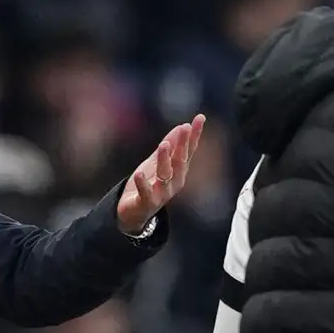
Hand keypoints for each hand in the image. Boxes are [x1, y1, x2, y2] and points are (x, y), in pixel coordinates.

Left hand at [117, 114, 204, 233]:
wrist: (133, 213)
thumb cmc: (148, 185)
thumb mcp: (157, 162)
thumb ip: (169, 147)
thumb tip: (181, 126)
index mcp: (178, 171)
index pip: (188, 151)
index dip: (194, 135)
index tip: (200, 119)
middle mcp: (174, 182)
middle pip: (180, 161)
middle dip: (182, 145)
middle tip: (184, 128)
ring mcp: (162, 194)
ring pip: (165, 176)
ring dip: (164, 160)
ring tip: (163, 145)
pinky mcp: (147, 203)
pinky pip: (146, 193)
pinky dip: (143, 183)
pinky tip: (138, 173)